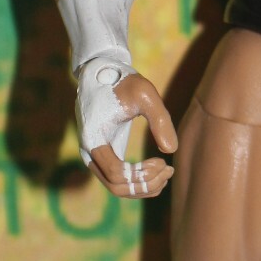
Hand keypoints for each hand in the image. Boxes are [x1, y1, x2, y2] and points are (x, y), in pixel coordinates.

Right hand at [75, 56, 177, 197]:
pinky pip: (118, 179)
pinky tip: (159, 171)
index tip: (163, 161)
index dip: (142, 174)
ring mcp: (94, 155)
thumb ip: (160, 119)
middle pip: (116, 186)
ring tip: (168, 171)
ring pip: (117, 187)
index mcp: (94, 138)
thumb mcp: (145, 94)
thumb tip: (171, 150)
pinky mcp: (103, 154)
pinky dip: (139, 182)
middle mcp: (89, 151)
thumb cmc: (124, 81)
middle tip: (169, 169)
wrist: (103, 73)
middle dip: (146, 184)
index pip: (115, 173)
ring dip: (144, 186)